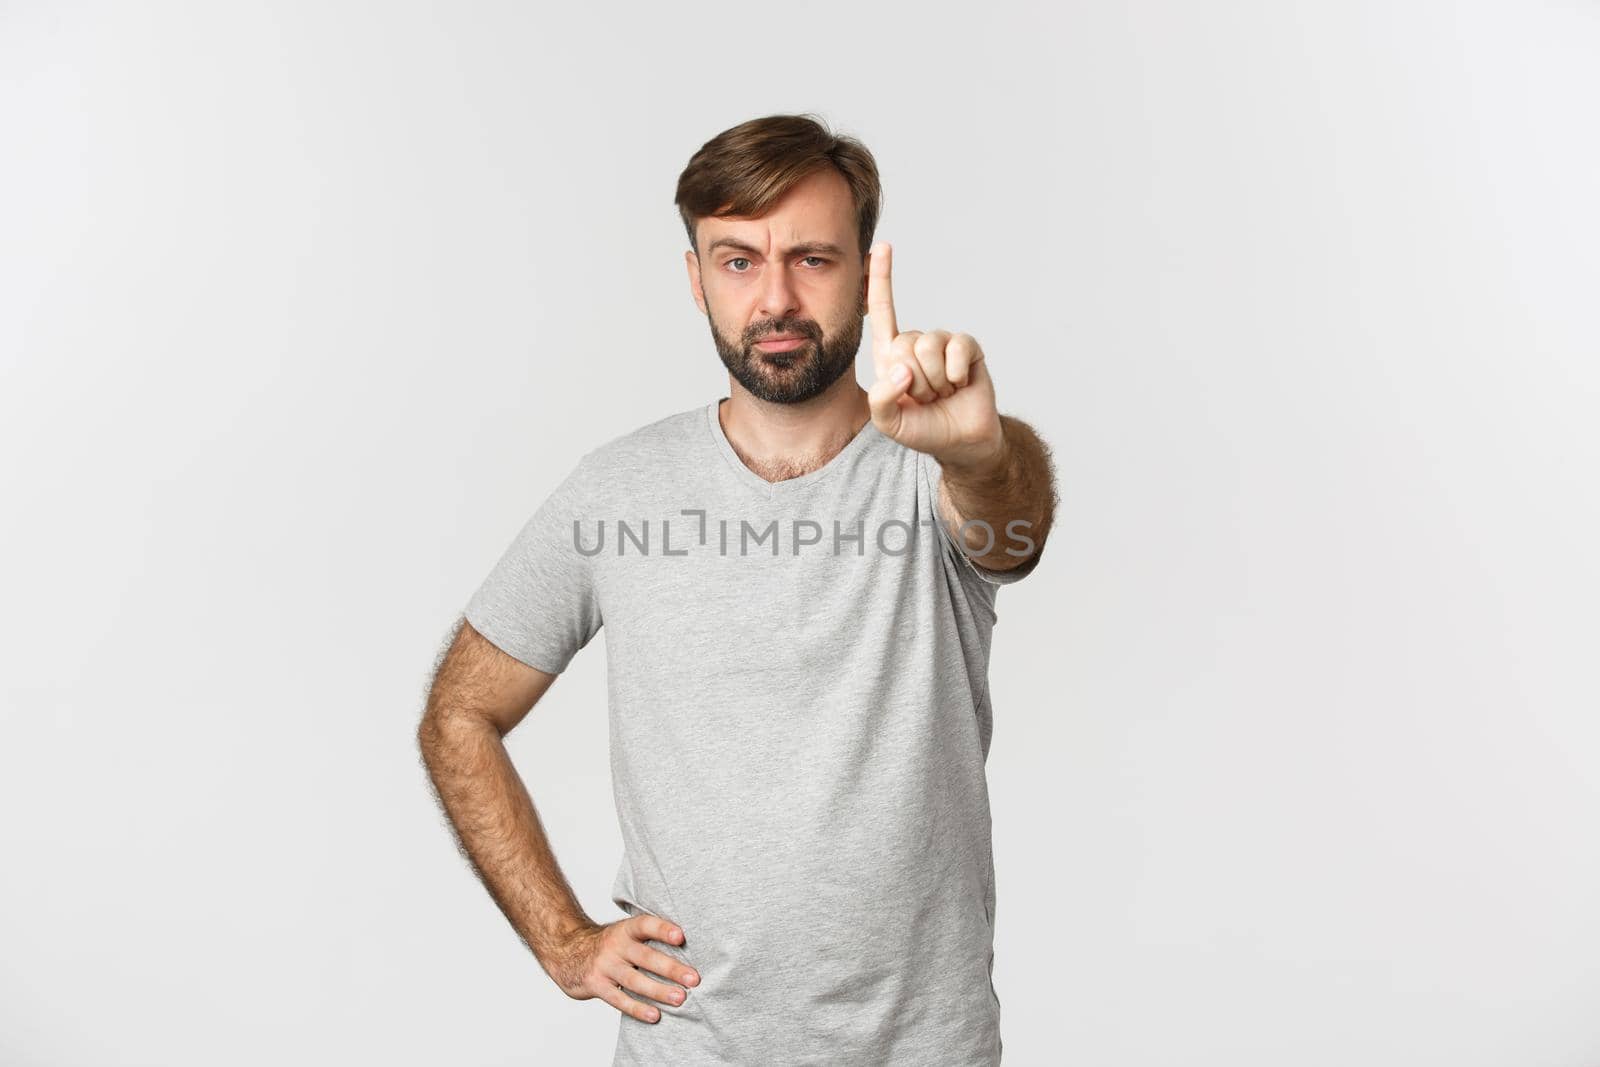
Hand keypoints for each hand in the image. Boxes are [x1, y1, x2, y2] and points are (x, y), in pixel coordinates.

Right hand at [544, 914, 699, 1024]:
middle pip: (646, 957)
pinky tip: (655, 1015)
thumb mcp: (624, 934)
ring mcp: (605, 966)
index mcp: (626, 930)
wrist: (567, 952)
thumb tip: (688, 950)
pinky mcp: (596, 985)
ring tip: (680, 998)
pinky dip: (637, 1008)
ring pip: (634, 980)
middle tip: (693, 978)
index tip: (681, 936)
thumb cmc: (609, 946)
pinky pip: (619, 999)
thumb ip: (648, 940)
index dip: (662, 929)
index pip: (645, 925)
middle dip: (671, 968)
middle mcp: (615, 945)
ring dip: (658, 990)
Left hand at [864, 241, 1005, 472]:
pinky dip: (956, 373)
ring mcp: (944, 345)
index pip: (883, 311)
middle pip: (904, 342)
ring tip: (942, 393)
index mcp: (891, 355)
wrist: (961, 443)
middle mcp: (916, 344)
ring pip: (929, 346)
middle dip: (914, 379)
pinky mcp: (968, 350)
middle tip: (925, 397)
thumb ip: (880, 400)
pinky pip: (958, 347)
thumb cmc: (922, 430)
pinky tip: (960, 385)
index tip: (883, 246)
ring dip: (934, 380)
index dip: (881, 278)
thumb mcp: (889, 423)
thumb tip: (902, 369)